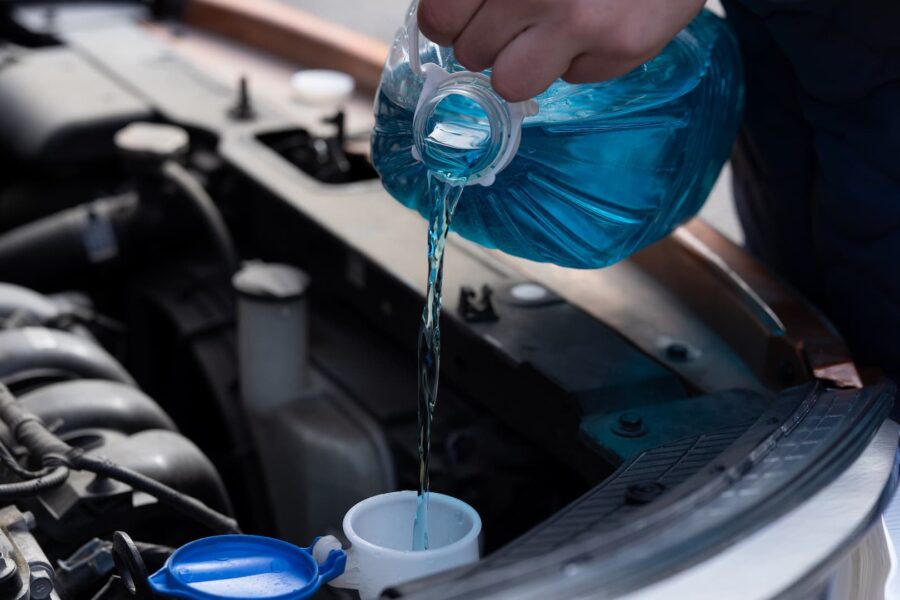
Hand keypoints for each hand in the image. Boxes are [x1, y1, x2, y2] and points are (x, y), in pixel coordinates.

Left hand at [417, 0, 705, 100]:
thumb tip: (442, 16)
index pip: (440, 17)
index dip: (449, 21)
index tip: (464, 16)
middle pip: (472, 54)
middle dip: (489, 40)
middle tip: (517, 16)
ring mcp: (584, 23)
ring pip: (511, 83)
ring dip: (522, 65)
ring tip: (549, 33)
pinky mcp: (624, 47)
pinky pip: (573, 80)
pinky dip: (580, 59)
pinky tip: (598, 23)